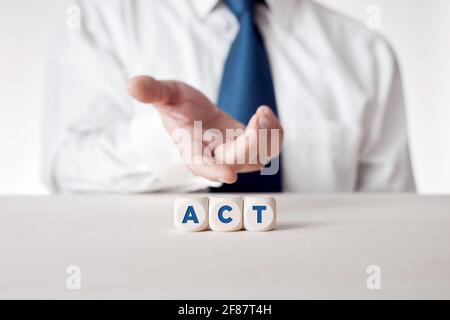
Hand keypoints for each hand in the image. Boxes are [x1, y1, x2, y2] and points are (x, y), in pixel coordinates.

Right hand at [128, 76, 283, 183]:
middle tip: (260, 114)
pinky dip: (273, 133)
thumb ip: (152, 91)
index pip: (199, 163)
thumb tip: (132, 84)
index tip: (228, 175)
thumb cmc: (176, 105)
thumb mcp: (165, 93)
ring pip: (258, 157)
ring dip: (267, 137)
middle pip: (237, 160)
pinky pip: (268, 147)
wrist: (193, 113)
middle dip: (253, 141)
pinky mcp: (248, 146)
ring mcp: (233, 154)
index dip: (212, 169)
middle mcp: (212, 157)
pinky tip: (264, 114)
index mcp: (189, 147)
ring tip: (262, 112)